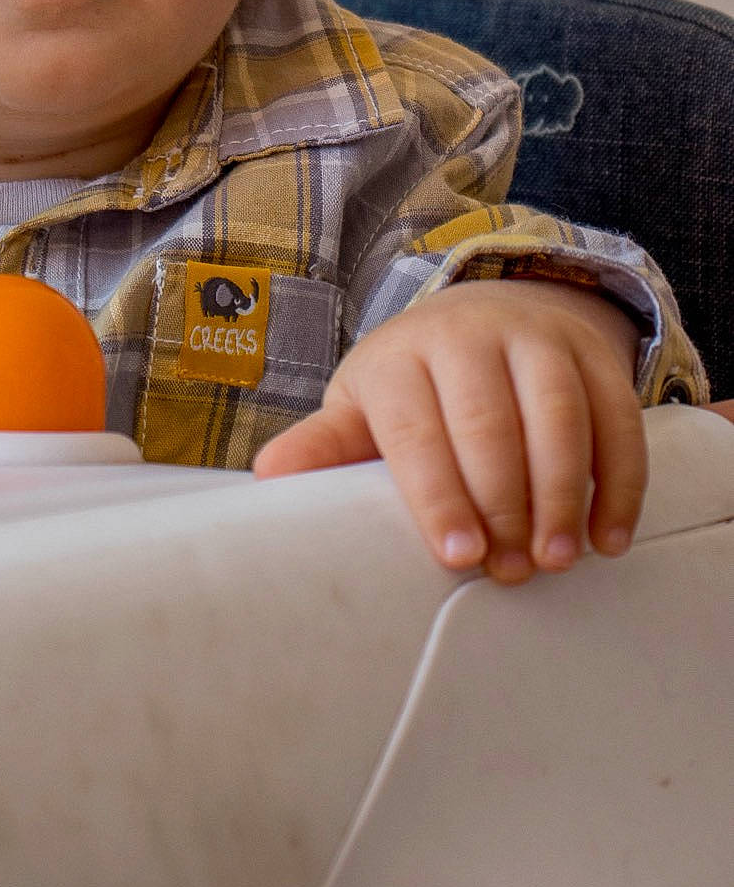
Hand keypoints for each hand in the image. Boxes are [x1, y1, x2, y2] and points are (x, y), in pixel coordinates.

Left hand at [253, 279, 645, 584]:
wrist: (486, 313)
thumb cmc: (414, 383)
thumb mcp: (364, 405)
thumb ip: (326, 444)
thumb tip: (267, 476)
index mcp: (399, 357)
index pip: (416, 429)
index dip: (438, 495)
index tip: (458, 556)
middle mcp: (466, 337)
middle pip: (489, 423)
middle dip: (502, 504)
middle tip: (510, 573)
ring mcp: (534, 339)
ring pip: (557, 416)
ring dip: (562, 495)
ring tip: (556, 561)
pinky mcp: (590, 354)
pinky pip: (616, 417)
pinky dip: (619, 483)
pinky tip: (607, 539)